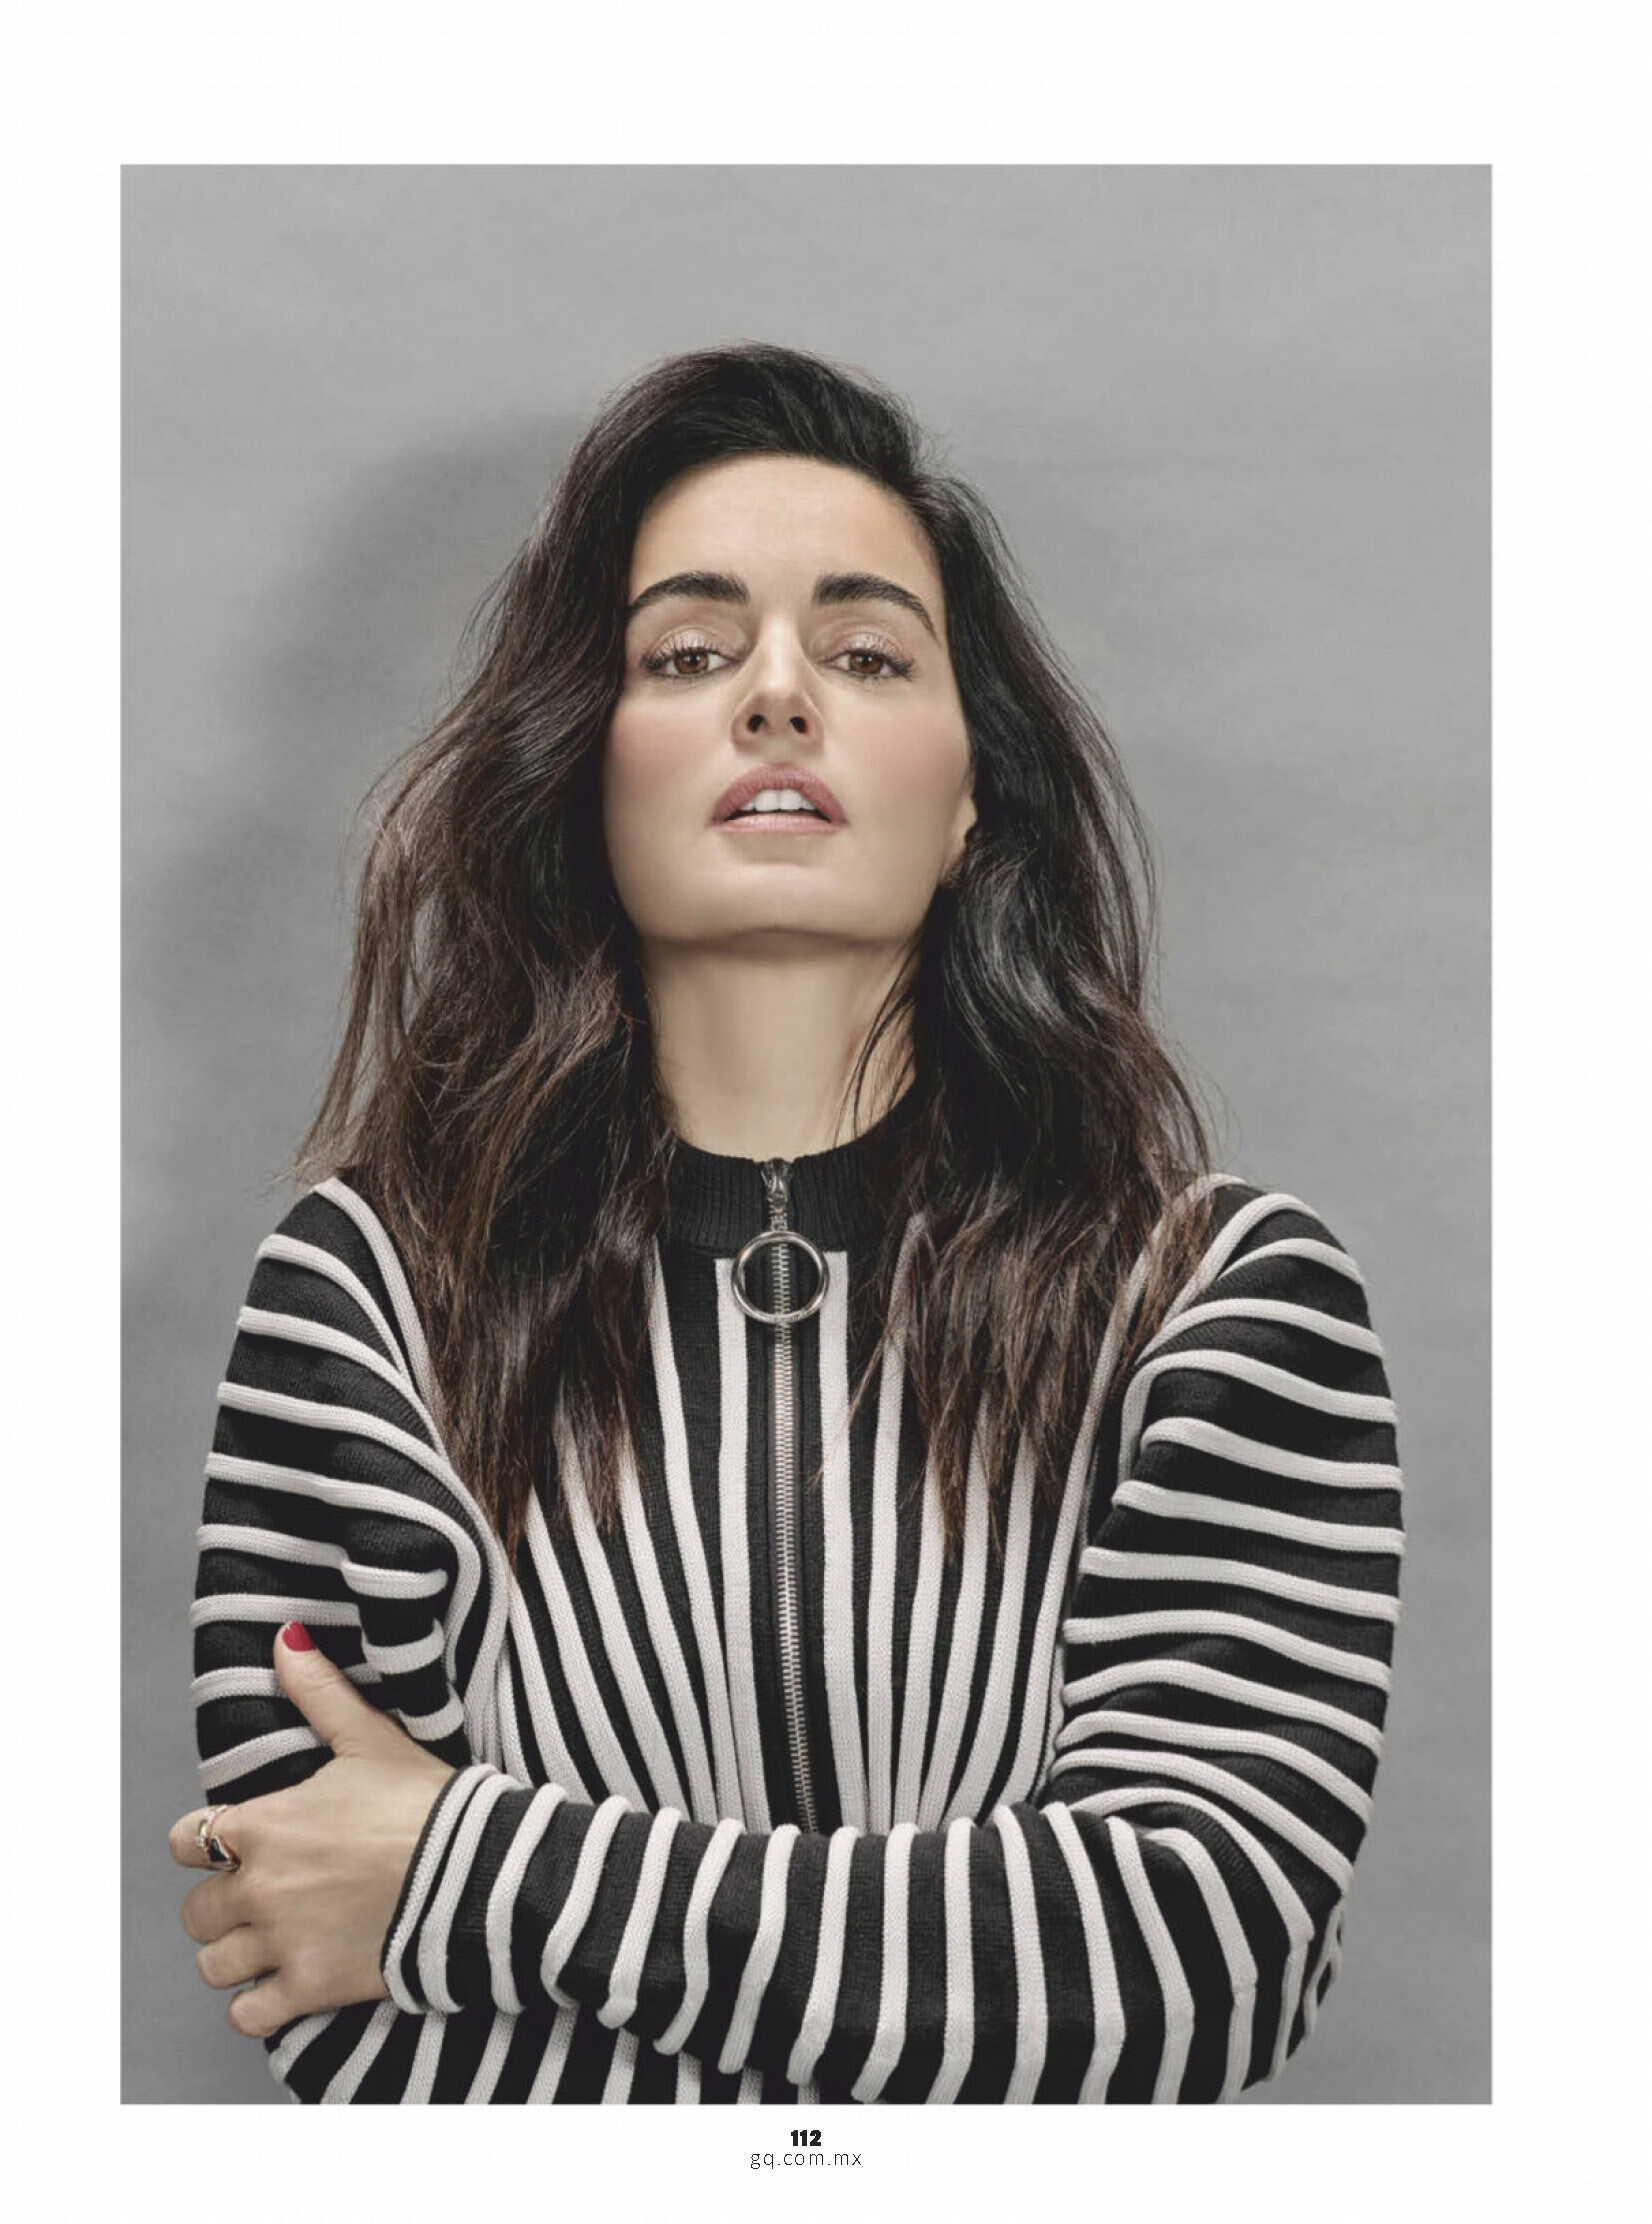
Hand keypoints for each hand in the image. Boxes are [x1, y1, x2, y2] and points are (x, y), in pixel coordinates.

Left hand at [169, 1622, 458, 2038]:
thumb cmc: (426, 1803)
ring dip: (237, 1953)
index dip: (206, 1842)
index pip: (187, 1841)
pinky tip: (285, 1982)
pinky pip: (246, 2014)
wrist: (477, 1873)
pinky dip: (258, 2003)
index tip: (236, 1845)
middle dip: (223, 1903)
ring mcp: (281, 1943)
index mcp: (264, 1826)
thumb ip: (320, 1690)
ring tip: (273, 1940)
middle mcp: (259, 1888)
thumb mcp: (371, 1737)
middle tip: (265, 1894)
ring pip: (213, 1964)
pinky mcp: (309, 1989)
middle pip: (196, 1912)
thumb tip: (286, 1638)